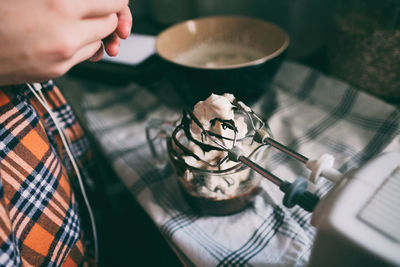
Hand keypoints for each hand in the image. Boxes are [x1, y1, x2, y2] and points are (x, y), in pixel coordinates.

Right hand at [0, 0, 129, 84]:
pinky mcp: (57, 70)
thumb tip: (95, 1)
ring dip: (93, 31)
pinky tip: (63, 37)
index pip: (115, 1)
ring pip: (100, 41)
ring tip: (73, 21)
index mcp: (61, 2)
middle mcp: (66, 31)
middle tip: (94, 9)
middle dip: (106, 14)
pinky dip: (80, 46)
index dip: (116, 0)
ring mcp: (63, 54)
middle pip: (112, 22)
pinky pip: (84, 56)